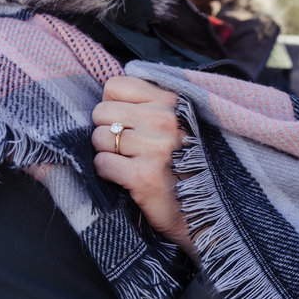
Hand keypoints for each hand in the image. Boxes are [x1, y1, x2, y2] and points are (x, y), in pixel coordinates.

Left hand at [91, 76, 196, 260]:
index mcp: (172, 102)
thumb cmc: (181, 163)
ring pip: (99, 138)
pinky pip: (102, 163)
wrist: (199, 212)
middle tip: (130, 148)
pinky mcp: (145, 176)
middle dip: (108, 131)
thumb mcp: (174, 122)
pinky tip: (127, 178)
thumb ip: (146, 102)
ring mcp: (157, 147)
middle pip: (101, 112)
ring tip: (131, 163)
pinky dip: (108, 173)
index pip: (114, 86)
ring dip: (108, 154)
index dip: (114, 106)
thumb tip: (106, 94)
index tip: (129, 123)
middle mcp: (166, 120)